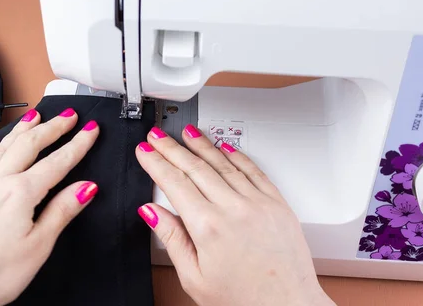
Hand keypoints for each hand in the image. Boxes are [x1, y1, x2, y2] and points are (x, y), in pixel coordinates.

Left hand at [0, 108, 99, 305]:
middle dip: (52, 127)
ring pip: (2, 148)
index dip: (78, 144)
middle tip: (68, 116)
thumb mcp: (39, 246)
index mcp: (20, 193)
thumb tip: (85, 187)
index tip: (90, 130)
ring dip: (21, 129)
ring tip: (34, 115)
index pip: (57, 162)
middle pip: (29, 145)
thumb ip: (62, 211)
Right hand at [135, 125, 334, 305]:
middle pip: (195, 167)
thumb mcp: (194, 278)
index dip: (156, 162)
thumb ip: (171, 239)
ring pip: (223, 163)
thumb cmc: (243, 300)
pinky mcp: (277, 204)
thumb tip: (151, 212)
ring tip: (186, 132)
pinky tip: (225, 146)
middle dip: (172, 147)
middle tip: (158, 135)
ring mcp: (257, 203)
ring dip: (201, 144)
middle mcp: (233, 209)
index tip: (145, 151)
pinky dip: (237, 155)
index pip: (174, 182)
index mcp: (208, 228)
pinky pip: (254, 170)